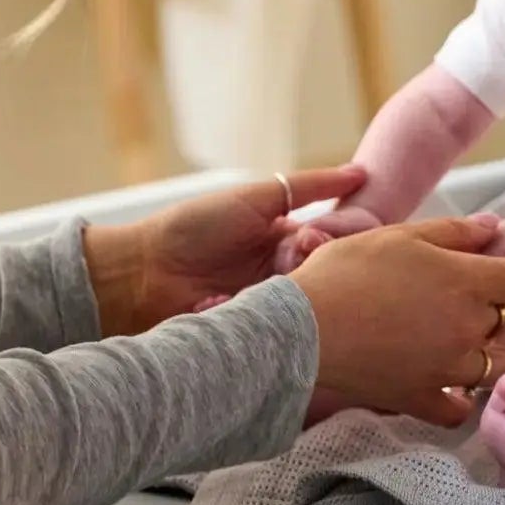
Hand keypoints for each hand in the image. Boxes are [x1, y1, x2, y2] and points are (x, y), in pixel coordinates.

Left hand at [83, 166, 365, 335]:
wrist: (143, 269)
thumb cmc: (195, 226)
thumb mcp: (257, 197)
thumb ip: (309, 185)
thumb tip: (361, 172)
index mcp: (285, 239)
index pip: (332, 243)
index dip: (330, 241)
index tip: (313, 237)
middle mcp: (282, 273)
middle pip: (323, 274)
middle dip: (307, 266)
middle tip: (284, 260)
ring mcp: (269, 305)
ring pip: (305, 303)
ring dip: (286, 291)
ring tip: (262, 281)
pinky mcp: (255, 332)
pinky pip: (278, 328)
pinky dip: (261, 313)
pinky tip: (233, 301)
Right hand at [290, 217, 504, 425]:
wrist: (301, 330)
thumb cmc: (347, 273)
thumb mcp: (400, 236)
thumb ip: (454, 233)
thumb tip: (496, 227)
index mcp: (467, 281)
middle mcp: (469, 328)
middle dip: (496, 310)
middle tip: (463, 298)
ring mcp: (450, 368)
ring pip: (490, 363)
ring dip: (480, 349)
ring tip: (449, 336)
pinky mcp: (424, 399)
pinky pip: (461, 405)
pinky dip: (459, 394)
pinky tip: (442, 378)